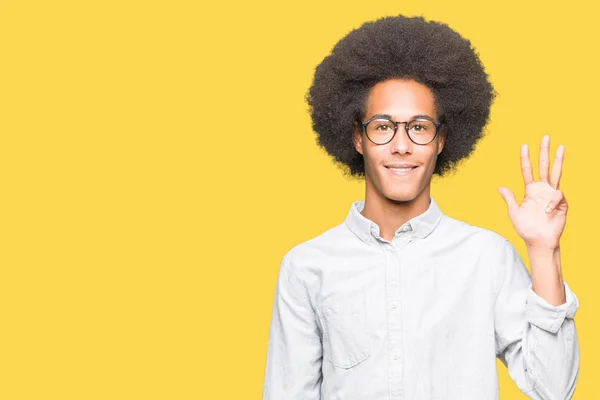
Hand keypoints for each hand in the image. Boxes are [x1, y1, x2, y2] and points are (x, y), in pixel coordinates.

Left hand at [497, 135, 567, 249]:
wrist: (538, 241)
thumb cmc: (526, 228)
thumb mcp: (514, 212)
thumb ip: (509, 198)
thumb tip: (499, 187)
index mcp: (530, 190)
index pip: (527, 170)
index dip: (526, 158)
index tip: (524, 145)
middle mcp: (542, 189)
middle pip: (544, 166)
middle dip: (544, 152)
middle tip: (545, 136)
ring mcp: (552, 195)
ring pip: (556, 173)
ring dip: (558, 160)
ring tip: (561, 147)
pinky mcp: (562, 202)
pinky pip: (557, 195)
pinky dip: (552, 202)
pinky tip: (548, 211)